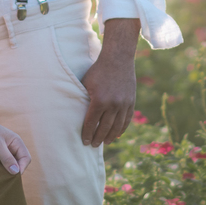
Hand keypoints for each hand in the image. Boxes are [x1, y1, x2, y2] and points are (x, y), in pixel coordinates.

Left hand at [0, 114, 30, 174]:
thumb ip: (7, 158)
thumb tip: (16, 172)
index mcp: (17, 142)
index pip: (26, 158)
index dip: (21, 168)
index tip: (11, 176)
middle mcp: (13, 146)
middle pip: (19, 162)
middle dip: (14, 171)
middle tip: (5, 178)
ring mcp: (4, 150)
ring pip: (10, 164)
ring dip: (6, 170)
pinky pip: (2, 163)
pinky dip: (0, 168)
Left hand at [80, 18, 139, 147]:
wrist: (118, 59)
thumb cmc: (98, 71)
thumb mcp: (85, 83)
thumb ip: (82, 98)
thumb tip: (74, 113)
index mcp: (99, 100)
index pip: (91, 122)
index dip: (87, 134)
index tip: (84, 141)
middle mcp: (113, 104)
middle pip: (104, 128)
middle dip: (98, 138)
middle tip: (93, 145)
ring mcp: (124, 104)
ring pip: (117, 126)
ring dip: (110, 136)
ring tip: (105, 142)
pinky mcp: (131, 102)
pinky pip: (127, 120)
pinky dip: (122, 129)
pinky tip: (117, 135)